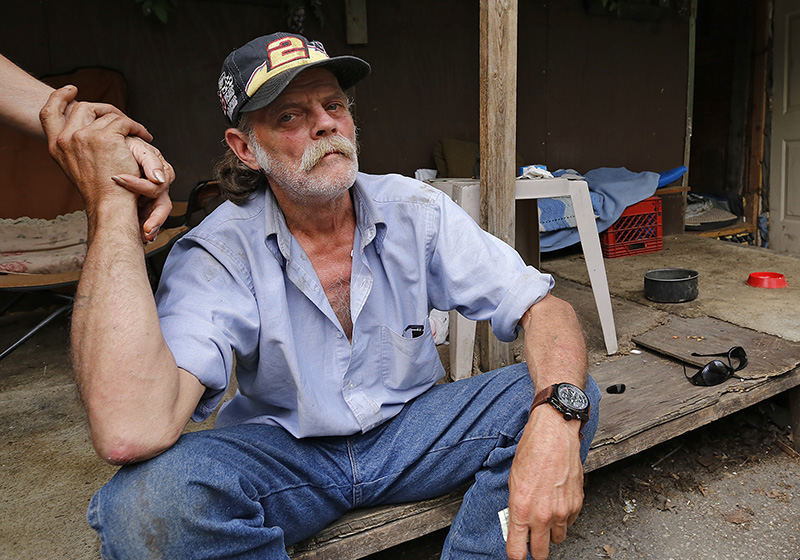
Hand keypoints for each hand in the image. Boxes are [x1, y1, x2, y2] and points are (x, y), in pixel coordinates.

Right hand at [40, 85, 173, 239]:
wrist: (109, 206)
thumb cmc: (100, 192)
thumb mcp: (76, 167)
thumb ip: (75, 147)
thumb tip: (82, 131)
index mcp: (56, 146)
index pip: (49, 112)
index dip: (60, 98)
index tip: (72, 91)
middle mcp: (66, 139)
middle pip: (83, 107)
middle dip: (104, 108)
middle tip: (120, 116)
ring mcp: (85, 136)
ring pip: (108, 114)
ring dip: (125, 121)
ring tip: (137, 132)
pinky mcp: (106, 137)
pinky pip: (125, 121)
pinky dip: (138, 127)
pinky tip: (145, 136)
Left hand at [506, 406, 583, 559]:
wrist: (554, 435)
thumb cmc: (532, 452)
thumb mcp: (513, 481)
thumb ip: (516, 506)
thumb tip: (517, 523)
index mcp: (522, 509)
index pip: (517, 550)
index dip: (515, 556)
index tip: (515, 555)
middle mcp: (543, 515)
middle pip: (540, 553)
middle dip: (535, 551)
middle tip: (531, 544)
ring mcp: (562, 511)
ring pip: (557, 539)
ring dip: (550, 533)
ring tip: (545, 518)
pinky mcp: (576, 505)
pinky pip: (569, 523)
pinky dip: (563, 518)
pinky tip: (557, 503)